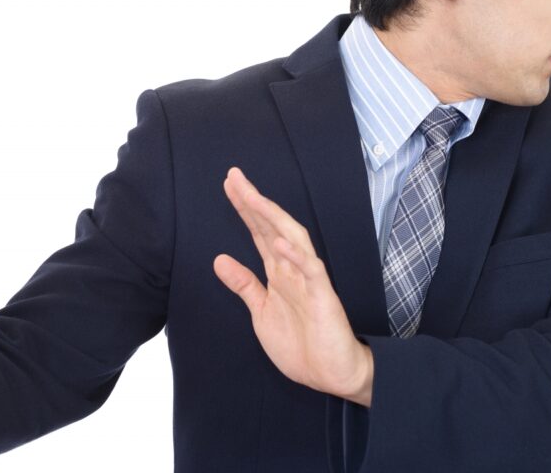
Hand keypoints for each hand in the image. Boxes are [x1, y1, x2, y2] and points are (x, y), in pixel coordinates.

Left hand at [213, 167, 372, 406]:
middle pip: (272, 227)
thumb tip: (219, 259)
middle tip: (233, 176)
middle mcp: (293, 269)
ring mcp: (309, 281)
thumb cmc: (301, 345)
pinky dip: (296, 256)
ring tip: (253, 197)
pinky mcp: (323, 297)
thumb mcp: (261, 313)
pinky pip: (311, 271)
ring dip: (273, 218)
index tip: (229, 185)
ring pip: (292, 239)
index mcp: (279, 273)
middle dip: (253, 202)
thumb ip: (244, 285)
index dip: (245, 209)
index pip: (259, 233)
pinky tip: (280, 242)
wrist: (331, 375)